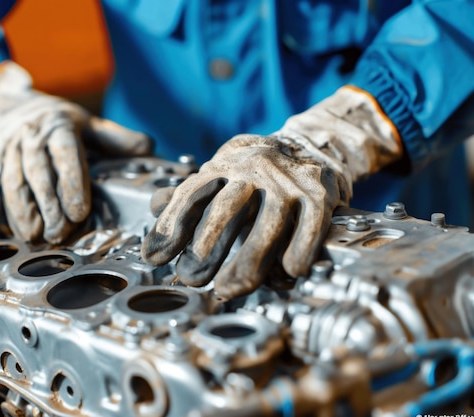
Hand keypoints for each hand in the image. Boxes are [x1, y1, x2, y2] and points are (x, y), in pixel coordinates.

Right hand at [0, 62, 151, 242]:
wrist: (13, 105)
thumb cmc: (60, 122)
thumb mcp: (90, 123)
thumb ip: (116, 138)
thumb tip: (148, 147)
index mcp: (59, 127)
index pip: (65, 155)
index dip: (72, 183)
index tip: (79, 212)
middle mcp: (30, 136)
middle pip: (38, 173)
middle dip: (47, 205)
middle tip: (59, 233)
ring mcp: (7, 148)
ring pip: (11, 180)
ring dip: (20, 211)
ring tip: (32, 237)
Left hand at [142, 87, 401, 298]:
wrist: (315, 143)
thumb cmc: (260, 168)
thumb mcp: (223, 169)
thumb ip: (192, 192)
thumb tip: (153, 207)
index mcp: (225, 164)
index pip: (192, 194)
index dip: (170, 227)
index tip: (154, 258)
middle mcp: (254, 169)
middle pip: (226, 208)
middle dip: (205, 246)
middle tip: (190, 278)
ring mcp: (288, 182)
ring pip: (268, 223)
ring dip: (248, 260)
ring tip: (228, 289)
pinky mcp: (320, 193)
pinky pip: (310, 224)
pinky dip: (300, 248)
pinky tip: (289, 272)